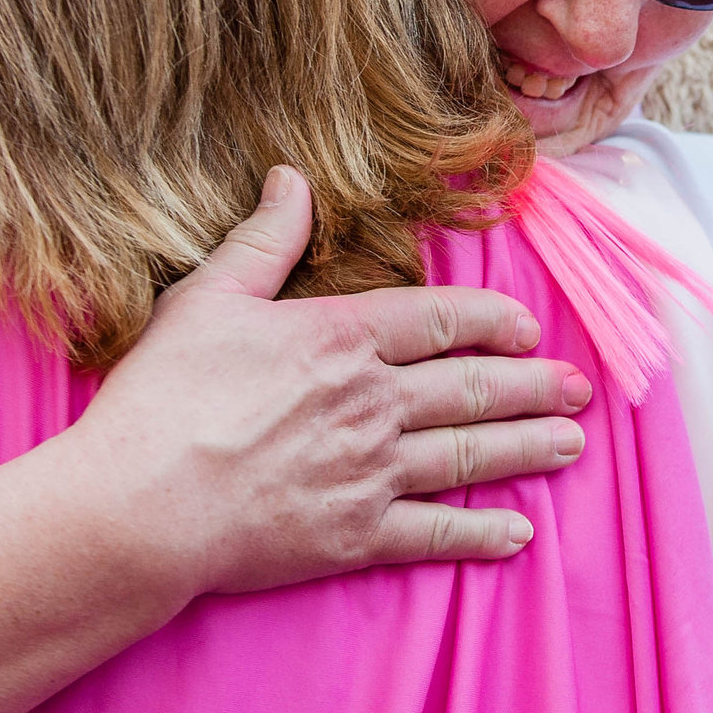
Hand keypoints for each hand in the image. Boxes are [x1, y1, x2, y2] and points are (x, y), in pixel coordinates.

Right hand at [60, 167, 593, 599]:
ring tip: (570, 443)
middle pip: (472, 387)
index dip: (491, 319)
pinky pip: (435, 533)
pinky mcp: (354, 536)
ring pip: (469, 454)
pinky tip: (518, 532)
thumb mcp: (207, 298)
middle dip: (532, 385)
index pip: (439, 319)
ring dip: (528, 448)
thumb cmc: (161, 399)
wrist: (134, 507)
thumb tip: (292, 176)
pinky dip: (481, 533)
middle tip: (578, 386)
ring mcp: (369, 472)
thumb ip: (264, 239)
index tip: (526, 325)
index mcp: (340, 337)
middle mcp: (371, 401)